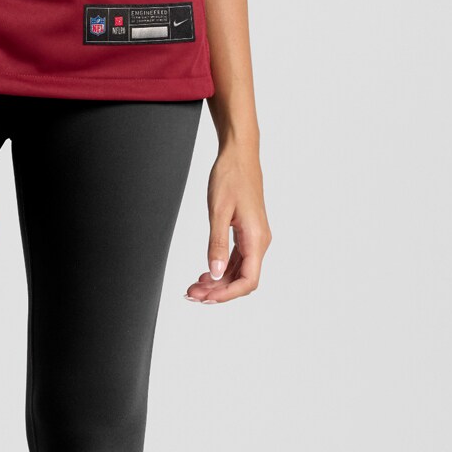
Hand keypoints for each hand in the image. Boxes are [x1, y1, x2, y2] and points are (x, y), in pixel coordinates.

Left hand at [186, 140, 268, 301]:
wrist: (239, 154)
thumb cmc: (231, 176)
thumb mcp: (218, 211)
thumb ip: (217, 244)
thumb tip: (216, 273)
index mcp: (256, 238)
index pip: (248, 280)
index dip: (227, 294)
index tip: (206, 297)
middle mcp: (259, 241)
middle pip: (242, 279)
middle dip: (218, 291)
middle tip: (191, 293)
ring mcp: (254, 238)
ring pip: (238, 271)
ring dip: (218, 282)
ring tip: (194, 286)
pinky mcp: (247, 233)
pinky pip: (237, 259)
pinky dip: (221, 269)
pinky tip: (207, 272)